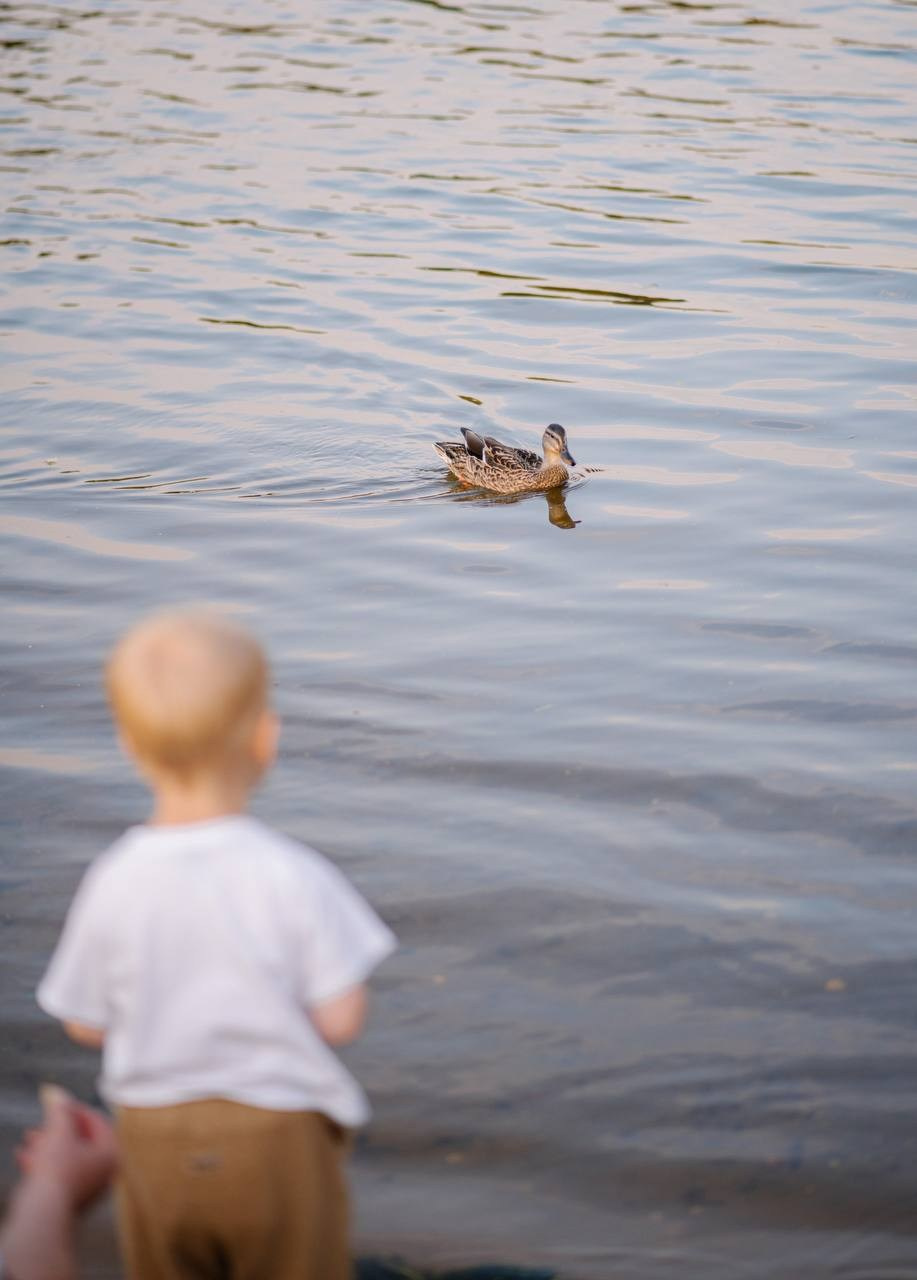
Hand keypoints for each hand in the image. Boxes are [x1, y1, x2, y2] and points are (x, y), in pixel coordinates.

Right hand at [16, 1085, 117, 1210]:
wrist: (43, 1214)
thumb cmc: (57, 1169)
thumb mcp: (58, 1130)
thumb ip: (58, 1108)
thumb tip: (53, 1090)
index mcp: (111, 1154)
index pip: (99, 1122)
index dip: (77, 1109)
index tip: (59, 1104)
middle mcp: (104, 1173)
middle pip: (82, 1141)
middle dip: (58, 1129)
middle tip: (42, 1123)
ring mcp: (88, 1189)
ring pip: (67, 1158)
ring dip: (47, 1145)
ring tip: (28, 1138)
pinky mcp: (70, 1202)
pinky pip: (59, 1176)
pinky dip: (43, 1164)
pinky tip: (22, 1156)